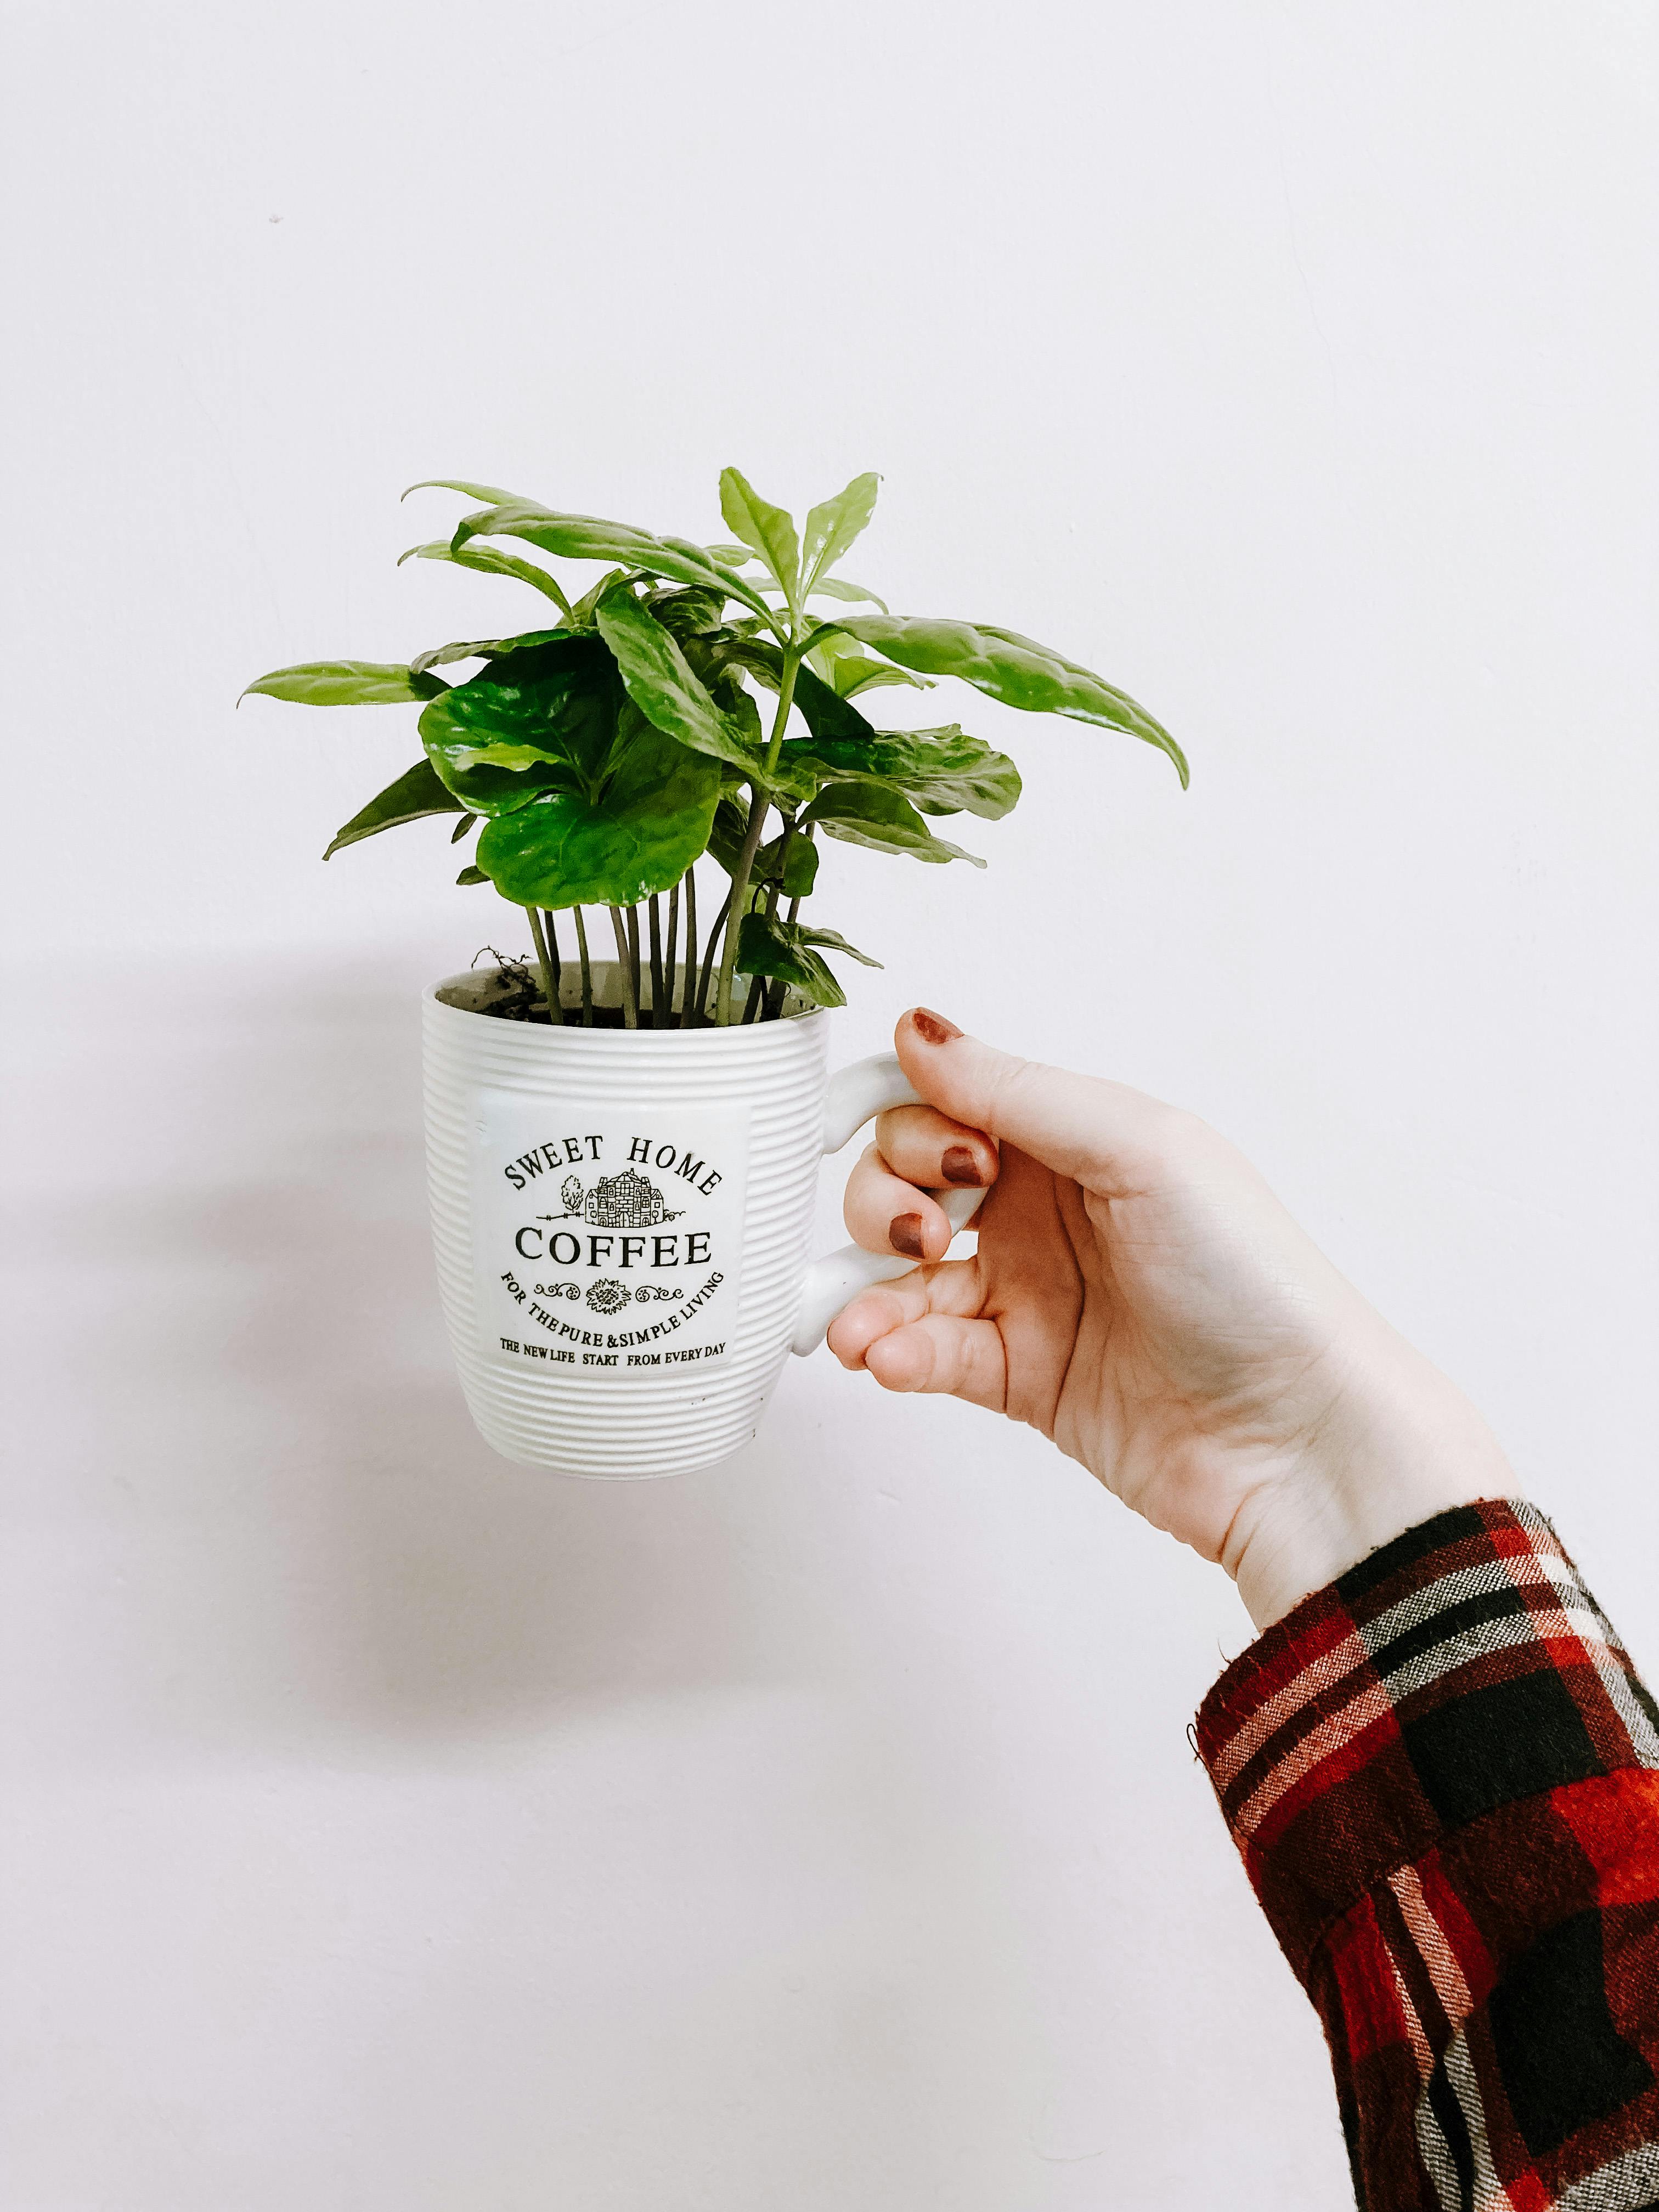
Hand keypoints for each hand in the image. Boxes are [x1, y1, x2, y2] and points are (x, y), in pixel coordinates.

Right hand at [828, 1010, 1513, 1627]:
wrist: (1297, 1438)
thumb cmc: (1255, 1283)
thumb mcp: (1140, 1149)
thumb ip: (1016, 1092)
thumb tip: (918, 1032)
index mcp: (1076, 1139)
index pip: (949, 1099)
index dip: (901, 1111)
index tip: (852, 1128)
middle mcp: (1046, 1209)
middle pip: (907, 1180)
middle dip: (883, 1197)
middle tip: (921, 1231)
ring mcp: (1031, 1295)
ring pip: (903, 1274)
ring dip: (864, 1288)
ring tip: (858, 1323)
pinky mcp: (1023, 1378)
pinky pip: (930, 1352)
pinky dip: (895, 1350)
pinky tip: (890, 1356)